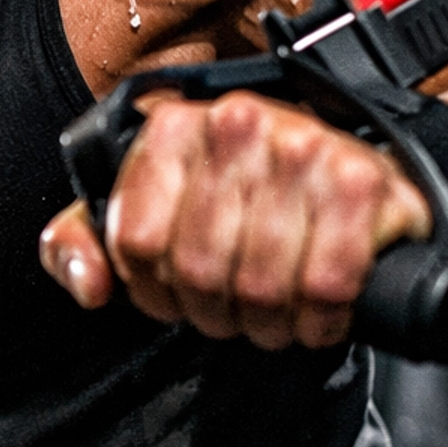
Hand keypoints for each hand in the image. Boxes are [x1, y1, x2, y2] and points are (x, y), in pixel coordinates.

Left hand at [41, 89, 431, 349]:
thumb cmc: (248, 197)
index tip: (176, 294)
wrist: (351, 178)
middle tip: (234, 310)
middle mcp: (237, 123)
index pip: (138, 241)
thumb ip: (85, 241)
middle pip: (200, 269)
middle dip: (215, 313)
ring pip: (260, 285)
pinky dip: (320, 318)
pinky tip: (318, 311)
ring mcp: (304, 147)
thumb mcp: (149, 209)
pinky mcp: (362, 182)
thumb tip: (88, 284)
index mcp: (174, 126)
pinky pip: (326, 285)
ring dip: (268, 323)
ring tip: (275, 313)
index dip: (155, 290)